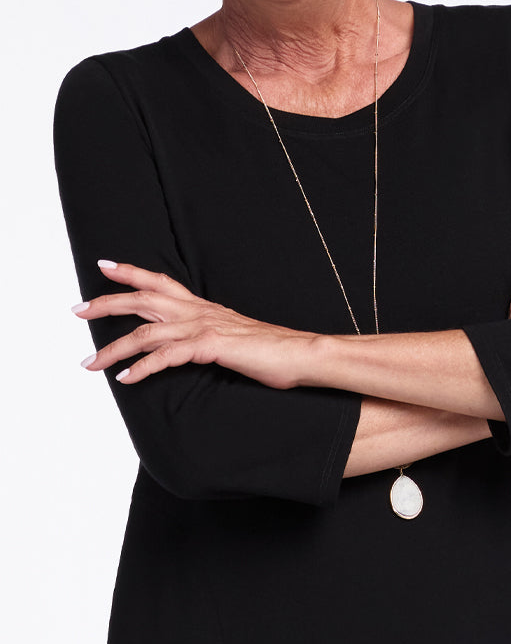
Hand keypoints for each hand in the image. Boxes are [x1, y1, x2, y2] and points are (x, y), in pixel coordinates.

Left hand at [74, 262, 313, 387]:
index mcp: (202, 307)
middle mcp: (198, 311)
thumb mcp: (230, 337)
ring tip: (89, 363)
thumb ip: (205, 336)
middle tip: (77, 310)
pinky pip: (168, 356)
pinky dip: (143, 368)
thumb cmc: (269, 350)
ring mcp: (203, 326)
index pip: (159, 281)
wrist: (299, 353)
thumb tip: (187, 346)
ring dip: (113, 349)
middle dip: (106, 304)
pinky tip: (126, 379)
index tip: (104, 265)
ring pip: (146, 332)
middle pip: (142, 300)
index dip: (130, 272)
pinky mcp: (211, 345)